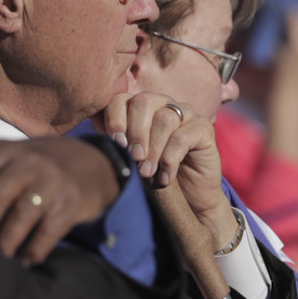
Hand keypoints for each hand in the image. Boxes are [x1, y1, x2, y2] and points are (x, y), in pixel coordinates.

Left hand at [0, 137, 119, 263]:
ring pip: (20, 217)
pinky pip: (47, 233)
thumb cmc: (37, 169)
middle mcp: (28, 161)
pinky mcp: (72, 202)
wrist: (92, 164)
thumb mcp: (10, 160)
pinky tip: (23, 263)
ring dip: (4, 245)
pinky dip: (32, 252)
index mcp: (4, 150)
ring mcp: (52, 181)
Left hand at [99, 92, 233, 248]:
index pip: (122, 98)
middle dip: (135, 131)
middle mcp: (163, 104)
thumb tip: (93, 124)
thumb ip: (116, 140)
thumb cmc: (155, 177)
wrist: (190, 200)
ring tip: (147, 173)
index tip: (116, 144)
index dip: (115, 119)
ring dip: (153, 149)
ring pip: (165, 119)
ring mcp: (186, 113)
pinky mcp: (204, 129)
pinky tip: (165, 178)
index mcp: (141, 107)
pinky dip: (170, 159)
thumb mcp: (131, 159)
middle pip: (144, 101)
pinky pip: (183, 137)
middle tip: (134, 158)